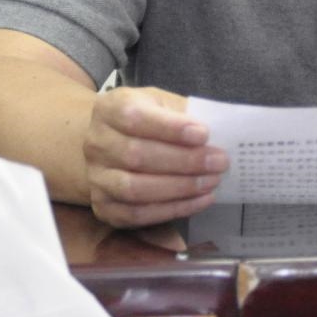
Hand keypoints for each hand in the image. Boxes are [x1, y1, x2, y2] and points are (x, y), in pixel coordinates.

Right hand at [82, 86, 228, 226]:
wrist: (113, 142)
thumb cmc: (146, 118)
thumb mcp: (161, 103)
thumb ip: (183, 113)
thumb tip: (219, 132)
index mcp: (109, 109)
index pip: (135, 118)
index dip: (170, 128)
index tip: (204, 134)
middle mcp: (96, 144)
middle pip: (136, 156)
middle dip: (183, 161)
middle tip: (219, 162)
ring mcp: (96, 178)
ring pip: (135, 189)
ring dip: (180, 188)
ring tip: (212, 182)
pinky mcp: (104, 207)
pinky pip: (138, 214)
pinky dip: (173, 209)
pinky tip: (200, 200)